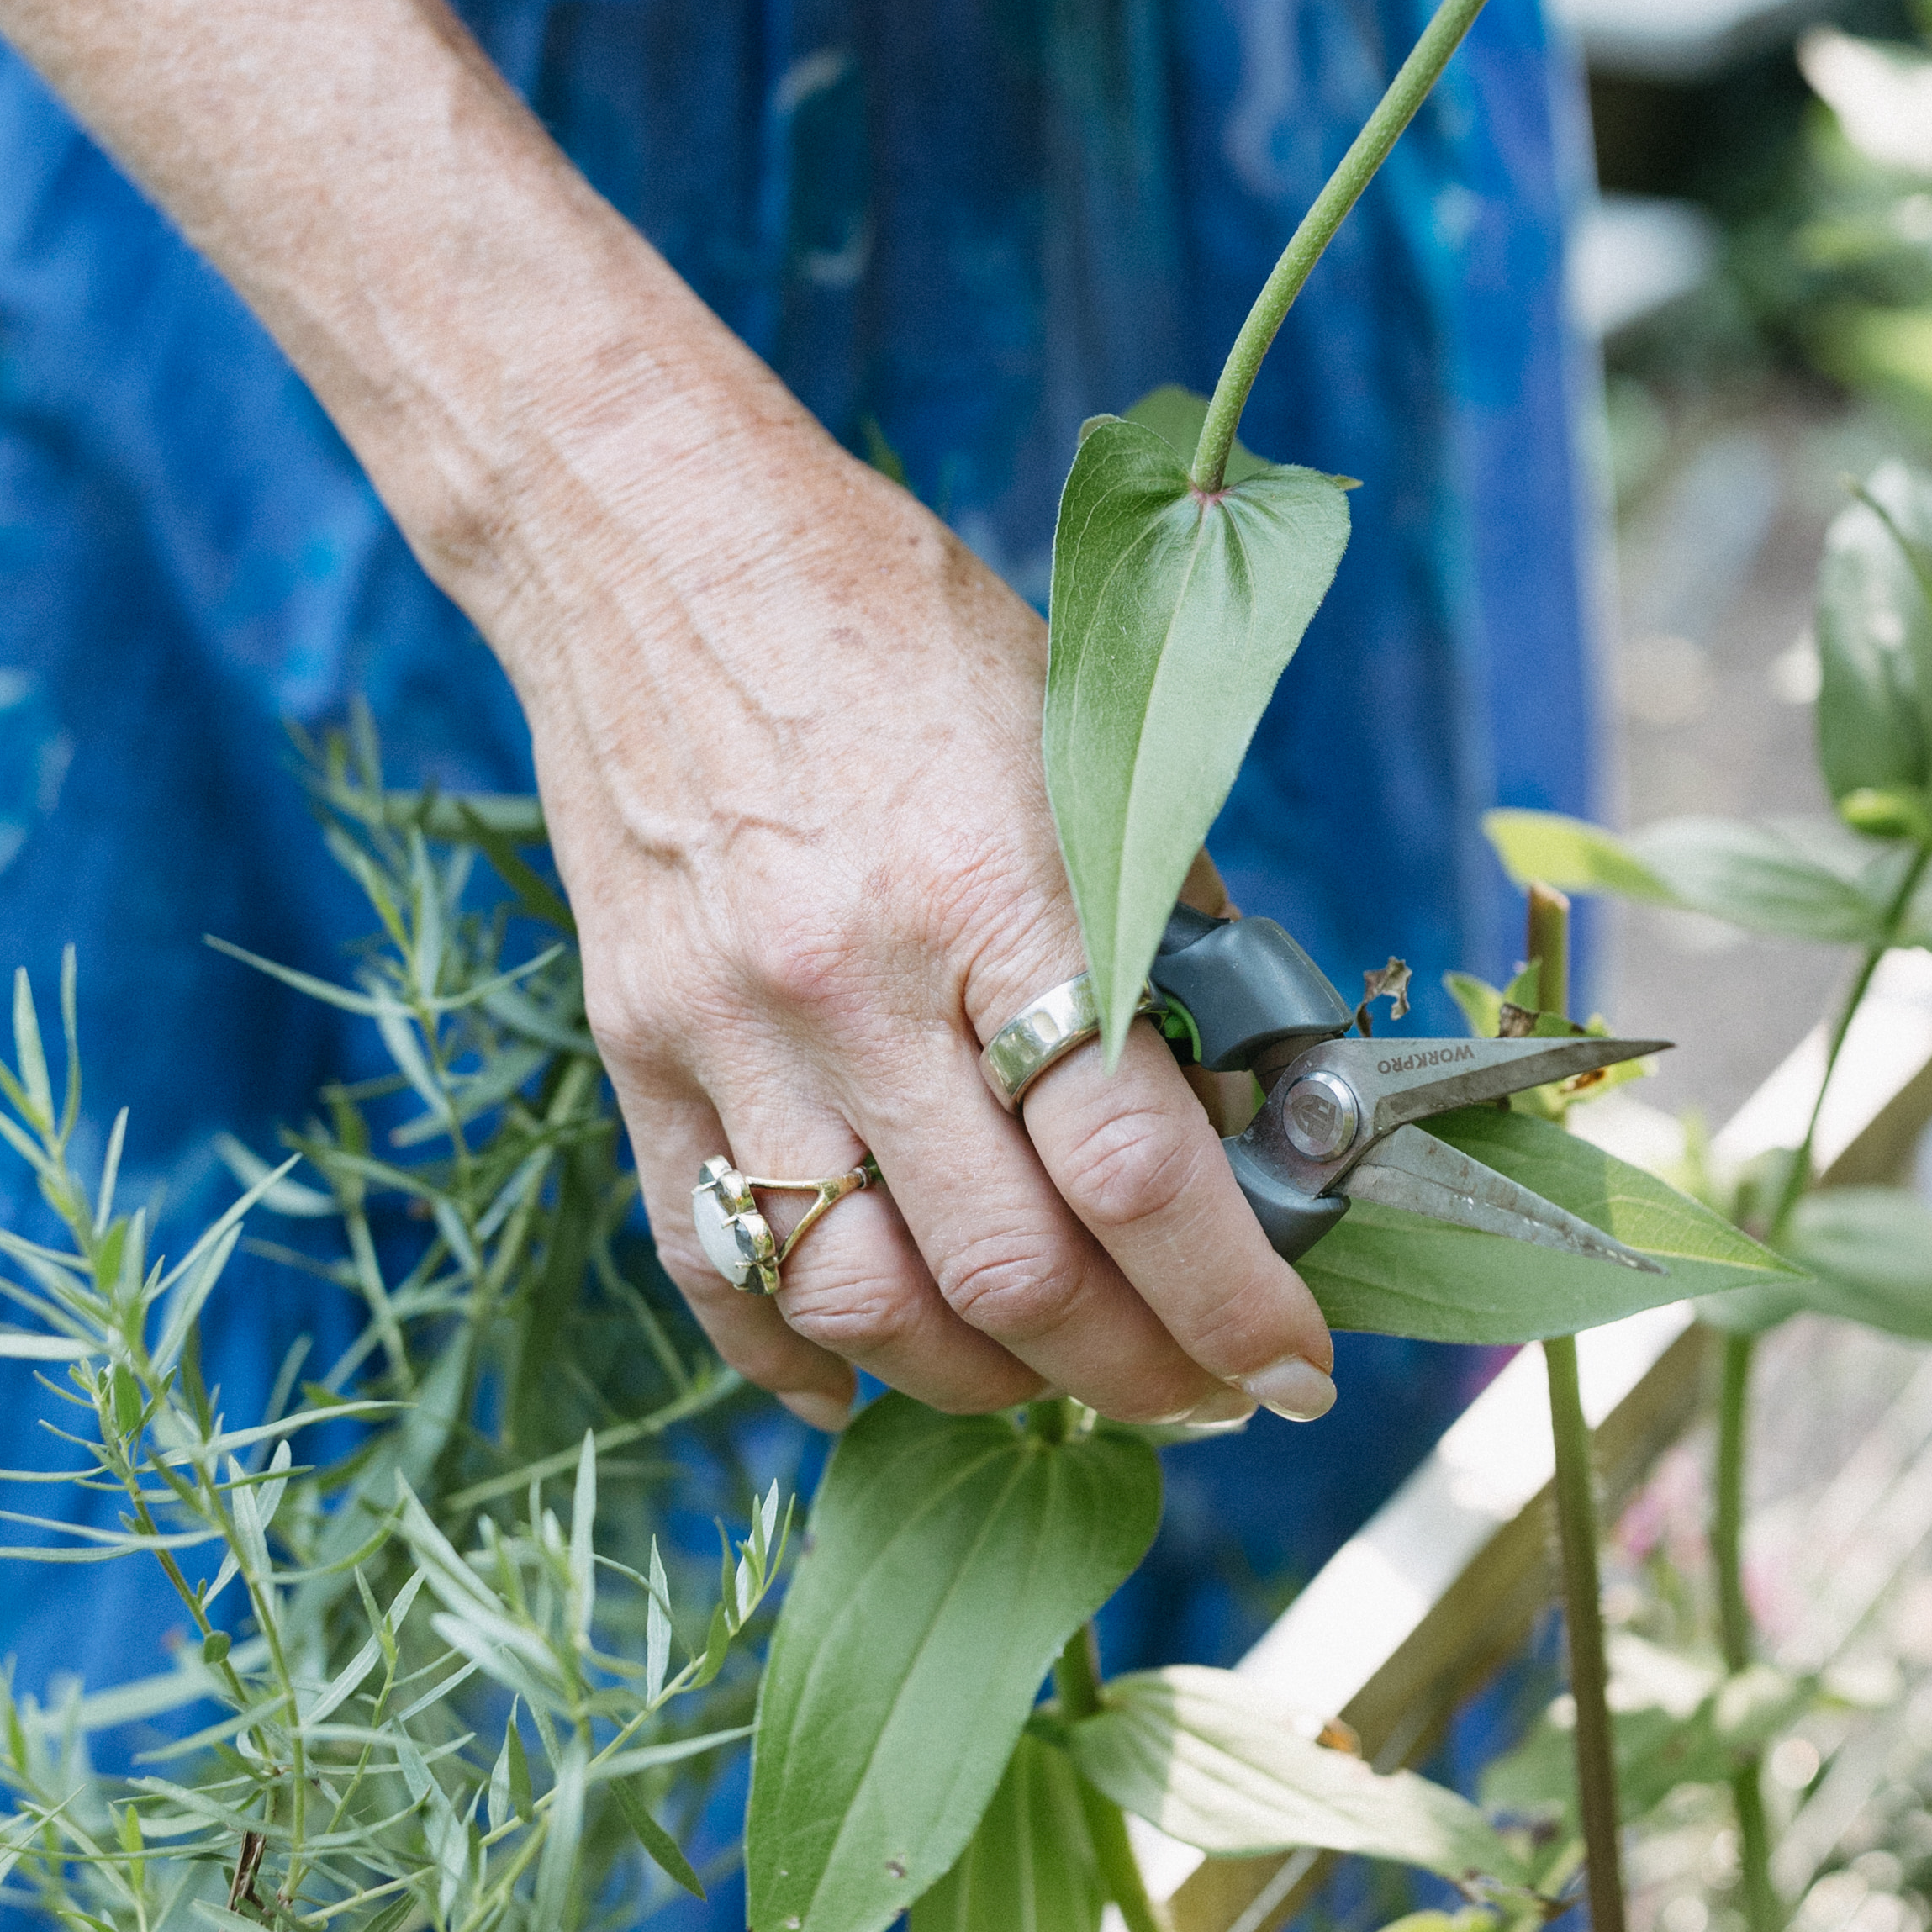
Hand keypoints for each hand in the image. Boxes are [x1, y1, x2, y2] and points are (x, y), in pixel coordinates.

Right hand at [495, 390, 1341, 1436]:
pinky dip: (795, 1360)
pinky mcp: (637, 1049)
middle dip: (1134, 1370)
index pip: (1135, 1165)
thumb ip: (1161, 932)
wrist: (656, 542)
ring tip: (1055, 1373)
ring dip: (982, 1381)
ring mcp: (726, 1030)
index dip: (1232, 1298)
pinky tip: (867, 1387)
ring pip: (860, 1304)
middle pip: (1008, 1271)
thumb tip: (1249, 1115)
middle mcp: (851, 983)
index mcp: (991, 890)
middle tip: (1200, 1389)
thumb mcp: (1079, 745)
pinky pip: (716, 1262)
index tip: (1295, 1369)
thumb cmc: (896, 629)